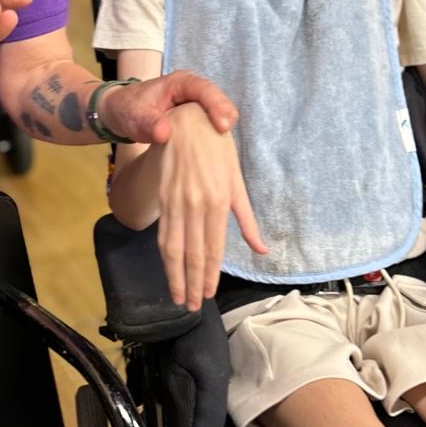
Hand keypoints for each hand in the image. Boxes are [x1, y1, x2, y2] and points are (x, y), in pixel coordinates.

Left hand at [100, 69, 238, 143]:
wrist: (120, 112)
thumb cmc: (128, 109)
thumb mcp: (134, 116)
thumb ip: (148, 124)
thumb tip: (165, 134)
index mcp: (181, 82)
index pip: (204, 89)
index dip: (217, 105)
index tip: (222, 126)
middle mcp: (193, 90)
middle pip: (217, 99)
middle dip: (226, 116)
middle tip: (227, 135)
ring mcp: (196, 104)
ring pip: (216, 112)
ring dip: (222, 127)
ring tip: (227, 146)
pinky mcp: (196, 117)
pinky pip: (210, 123)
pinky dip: (215, 134)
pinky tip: (218, 150)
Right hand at [154, 104, 265, 308]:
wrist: (187, 119)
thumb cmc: (218, 148)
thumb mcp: (238, 181)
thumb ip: (247, 219)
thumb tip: (262, 250)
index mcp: (219, 202)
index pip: (213, 248)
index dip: (209, 275)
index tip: (208, 295)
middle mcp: (197, 205)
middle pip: (192, 253)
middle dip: (192, 283)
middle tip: (192, 307)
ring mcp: (177, 201)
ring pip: (173, 248)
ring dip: (176, 276)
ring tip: (179, 298)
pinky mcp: (163, 196)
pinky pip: (163, 232)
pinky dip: (164, 256)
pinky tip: (168, 270)